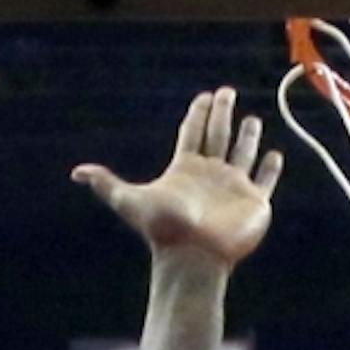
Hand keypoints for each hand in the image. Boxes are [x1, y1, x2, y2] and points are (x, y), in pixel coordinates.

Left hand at [72, 87, 282, 273]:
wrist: (191, 259)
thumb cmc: (163, 231)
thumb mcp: (129, 201)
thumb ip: (106, 184)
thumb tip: (76, 174)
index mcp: (185, 169)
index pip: (192, 133)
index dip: (197, 114)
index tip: (203, 97)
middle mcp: (210, 174)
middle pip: (217, 134)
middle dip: (222, 112)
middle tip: (225, 91)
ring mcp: (233, 188)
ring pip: (243, 153)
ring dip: (248, 135)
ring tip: (253, 119)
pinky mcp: (253, 202)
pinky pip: (265, 181)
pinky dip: (270, 168)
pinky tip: (274, 155)